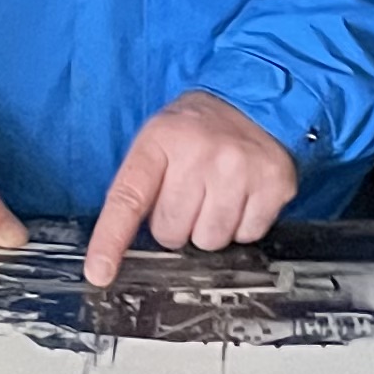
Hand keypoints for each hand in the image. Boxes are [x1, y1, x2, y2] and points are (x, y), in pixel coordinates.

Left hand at [84, 91, 297, 286]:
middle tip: (188, 196)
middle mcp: (200, 154)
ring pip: (210, 241)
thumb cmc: (196, 130)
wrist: (252, 101)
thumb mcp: (157, 140)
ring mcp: (240, 169)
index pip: (128, 199)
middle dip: (176, 226)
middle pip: (172, 233)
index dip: (111, 240)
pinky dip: (242, 226)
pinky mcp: (273, 184)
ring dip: (209, 229)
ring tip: (215, 196)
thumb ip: (138, 188)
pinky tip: (241, 197)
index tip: (99, 272)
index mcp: (160, 141)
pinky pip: (247, 236)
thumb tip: (119, 250)